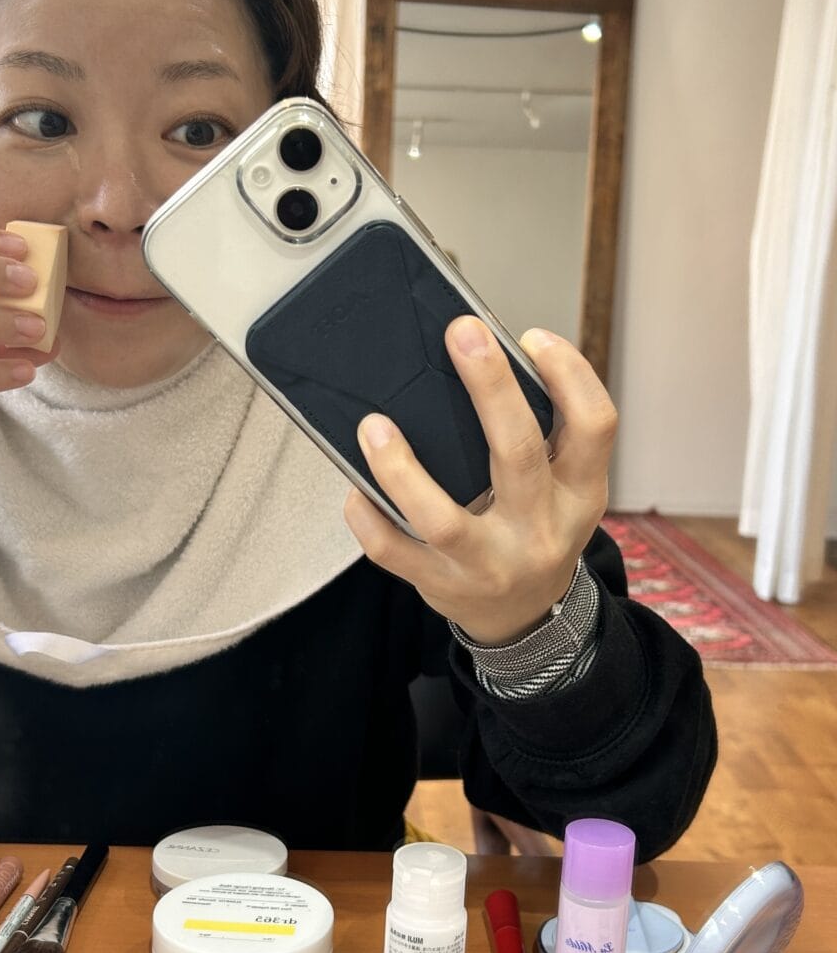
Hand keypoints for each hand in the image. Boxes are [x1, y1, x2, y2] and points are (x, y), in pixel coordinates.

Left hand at [343, 318, 616, 644]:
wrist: (525, 619)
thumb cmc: (538, 532)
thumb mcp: (566, 489)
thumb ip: (545, 437)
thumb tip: (488, 362)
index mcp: (580, 494)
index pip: (595, 426)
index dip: (570, 375)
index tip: (532, 338)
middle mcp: (539, 529)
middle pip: (518, 453)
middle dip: (491, 387)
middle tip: (462, 333)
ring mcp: (487, 564)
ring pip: (442, 517)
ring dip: (401, 469)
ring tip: (374, 425)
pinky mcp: (440, 585)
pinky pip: (392, 551)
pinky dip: (368, 516)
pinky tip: (356, 488)